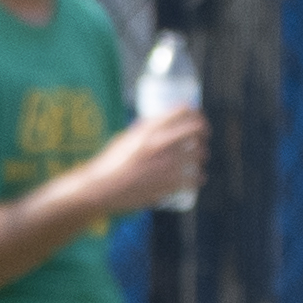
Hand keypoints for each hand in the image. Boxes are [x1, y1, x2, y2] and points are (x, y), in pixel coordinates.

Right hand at [81, 102, 206, 220]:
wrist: (100, 189)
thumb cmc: (110, 164)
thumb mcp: (125, 139)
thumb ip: (145, 131)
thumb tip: (165, 124)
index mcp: (147, 130)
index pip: (182, 112)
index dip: (195, 113)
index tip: (198, 119)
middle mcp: (159, 144)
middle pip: (195, 131)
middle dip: (203, 133)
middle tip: (203, 139)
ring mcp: (165, 165)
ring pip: (198, 155)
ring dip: (201, 156)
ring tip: (199, 160)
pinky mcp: (168, 185)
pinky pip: (194, 178)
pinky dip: (198, 178)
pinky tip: (198, 178)